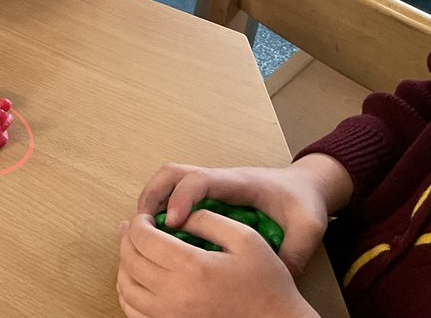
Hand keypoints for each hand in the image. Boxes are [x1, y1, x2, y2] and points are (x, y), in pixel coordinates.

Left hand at [117, 212, 315, 317]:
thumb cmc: (267, 283)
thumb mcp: (245, 239)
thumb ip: (208, 219)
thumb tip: (176, 214)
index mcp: (193, 267)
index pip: (143, 238)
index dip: (138, 222)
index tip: (146, 218)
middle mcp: (176, 295)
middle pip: (131, 260)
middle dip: (128, 238)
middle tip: (133, 228)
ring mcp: (171, 316)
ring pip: (126, 287)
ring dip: (124, 264)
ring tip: (132, 250)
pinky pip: (134, 312)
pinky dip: (128, 293)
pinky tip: (136, 279)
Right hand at [136, 163, 335, 275]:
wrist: (305, 186)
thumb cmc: (303, 203)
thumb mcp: (308, 229)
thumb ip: (294, 253)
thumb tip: (274, 279)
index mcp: (239, 183)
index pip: (200, 180)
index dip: (181, 199)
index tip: (172, 224)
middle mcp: (219, 179)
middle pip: (172, 173)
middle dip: (153, 195)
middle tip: (144, 227)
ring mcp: (211, 183)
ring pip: (168, 179)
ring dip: (151, 199)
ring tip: (145, 230)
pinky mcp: (207, 193)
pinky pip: (174, 190)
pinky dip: (160, 205)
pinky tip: (160, 232)